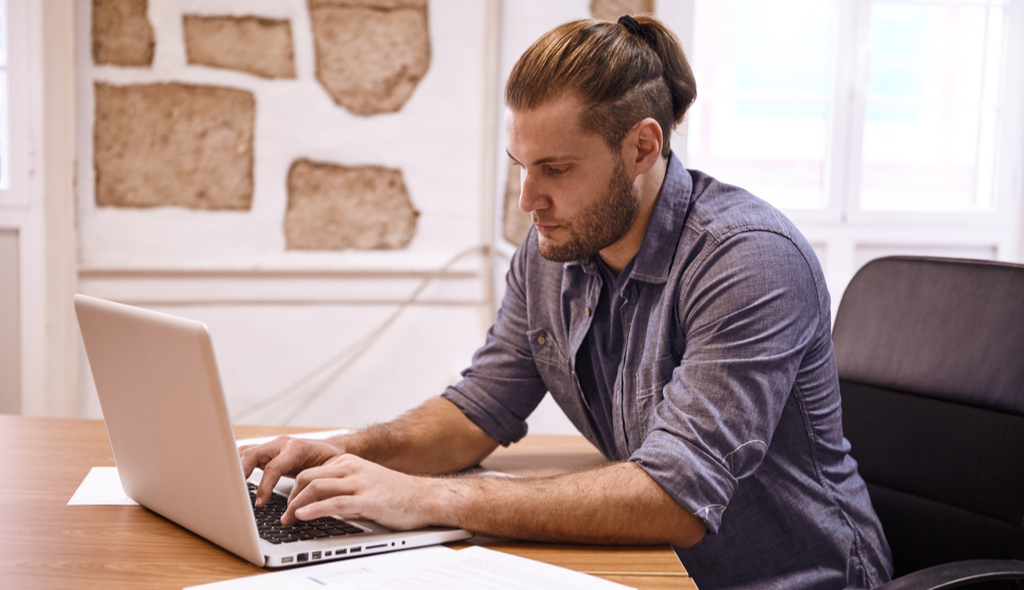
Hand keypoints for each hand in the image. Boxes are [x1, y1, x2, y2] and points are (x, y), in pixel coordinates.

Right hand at [239, 436, 343, 507]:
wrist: (334, 449)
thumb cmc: (332, 461)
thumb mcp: (327, 473)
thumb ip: (312, 486)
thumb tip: (298, 507)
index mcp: (296, 448)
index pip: (273, 467)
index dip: (264, 487)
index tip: (259, 504)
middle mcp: (282, 444)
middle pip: (252, 454)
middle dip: (241, 473)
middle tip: (235, 494)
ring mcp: (273, 446)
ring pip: (246, 452)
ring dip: (236, 468)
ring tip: (230, 488)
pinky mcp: (268, 451)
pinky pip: (247, 455)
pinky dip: (238, 466)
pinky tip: (233, 480)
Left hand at [281, 453, 446, 529]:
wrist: (426, 497)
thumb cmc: (398, 494)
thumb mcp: (366, 482)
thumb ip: (345, 486)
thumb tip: (320, 502)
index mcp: (350, 462)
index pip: (310, 471)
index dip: (293, 490)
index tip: (287, 505)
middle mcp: (352, 468)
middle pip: (307, 477)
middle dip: (290, 498)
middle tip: (284, 516)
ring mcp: (359, 483)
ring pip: (315, 487)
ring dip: (296, 505)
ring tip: (288, 520)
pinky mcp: (367, 500)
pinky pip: (333, 502)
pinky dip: (313, 509)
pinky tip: (301, 516)